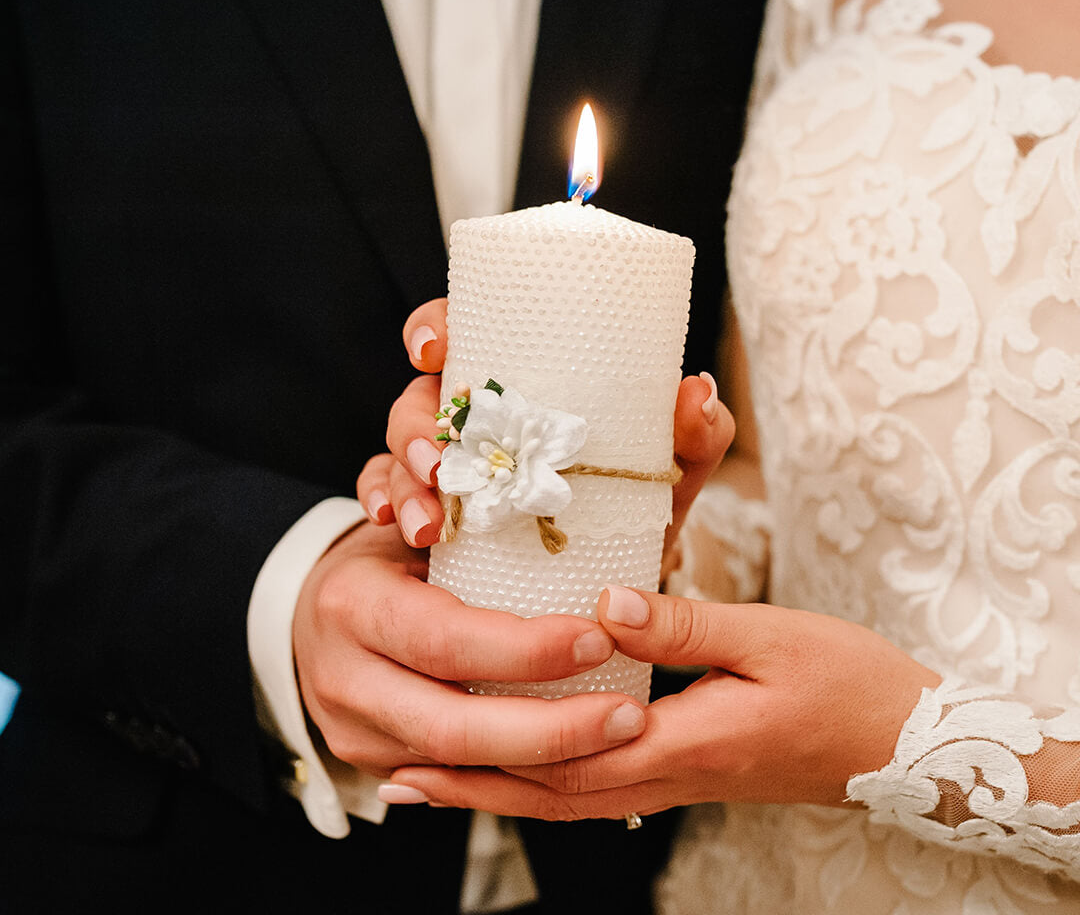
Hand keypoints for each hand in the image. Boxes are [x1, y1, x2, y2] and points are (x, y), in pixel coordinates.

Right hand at [292, 522, 648, 774]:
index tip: (598, 639)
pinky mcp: (372, 763)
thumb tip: (557, 513)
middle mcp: (344, 678)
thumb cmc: (380, 550)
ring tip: (616, 738)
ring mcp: (354, 732)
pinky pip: (456, 778)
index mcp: (354, 604)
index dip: (525, 650)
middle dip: (550, 731)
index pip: (445, 639)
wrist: (307, 609)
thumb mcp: (413, 515)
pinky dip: (519, 770)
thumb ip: (464, 512)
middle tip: (628, 716)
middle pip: (452, 728)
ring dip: (546, 763)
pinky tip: (575, 756)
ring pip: (458, 769)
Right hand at [356, 299, 734, 571]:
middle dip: (415, 425)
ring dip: (404, 479)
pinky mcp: (421, 508)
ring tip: (429, 521)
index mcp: (516, 386)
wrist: (604, 582)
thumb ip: (691, 439)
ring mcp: (439, 464)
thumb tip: (697, 390)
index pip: (460, 334)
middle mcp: (470, 417)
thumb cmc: (627, 508)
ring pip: (397, 450)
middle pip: (418, 397)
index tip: (432, 349)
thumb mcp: (661, 477)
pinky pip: (381, 495)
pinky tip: (393, 526)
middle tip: (440, 464)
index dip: (433, 328)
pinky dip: (382, 504)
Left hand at [380, 587, 940, 818]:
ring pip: (576, 798)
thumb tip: (603, 601)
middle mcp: (673, 773)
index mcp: (686, 741)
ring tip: (444, 779)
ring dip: (506, 791)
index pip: (567, 755)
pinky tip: (533, 762)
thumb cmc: (845, 683)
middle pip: (555, 794)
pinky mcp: (694, 769)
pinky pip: (605, 787)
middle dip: (475, 790)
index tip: (422, 749)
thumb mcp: (768, 637)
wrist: (906, 744)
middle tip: (400, 779)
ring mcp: (683, 779)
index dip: (489, 755)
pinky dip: (553, 782)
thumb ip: (682, 623)